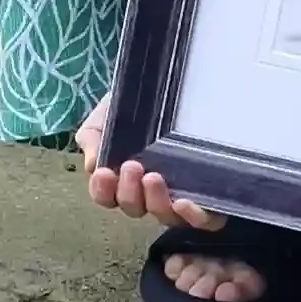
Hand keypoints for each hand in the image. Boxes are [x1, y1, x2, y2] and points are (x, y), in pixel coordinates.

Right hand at [74, 93, 224, 232]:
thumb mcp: (108, 113)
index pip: (107, 196)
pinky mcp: (208, 194)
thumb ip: (93, 135)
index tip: (104, 173)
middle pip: (135, 208)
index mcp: (122, 175)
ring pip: (165, 216)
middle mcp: (149, 191)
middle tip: (132, 166)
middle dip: (129, 192)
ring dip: (156, 203)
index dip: (102, 191)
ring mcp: (178, 193)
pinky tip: (184, 203)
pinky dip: (193, 217)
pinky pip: (203, 219)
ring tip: (153, 178)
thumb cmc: (137, 100)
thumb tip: (92, 164)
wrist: (171, 82)